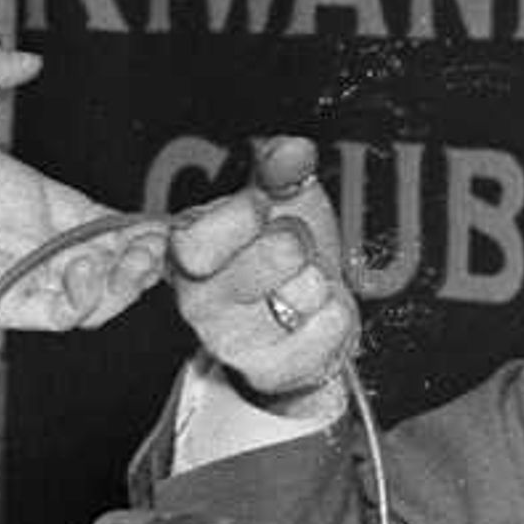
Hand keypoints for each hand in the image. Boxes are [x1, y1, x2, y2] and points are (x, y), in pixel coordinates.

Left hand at [0, 35, 162, 336]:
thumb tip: (27, 60)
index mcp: (25, 195)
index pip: (96, 216)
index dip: (131, 224)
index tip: (162, 224)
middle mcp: (26, 240)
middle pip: (105, 260)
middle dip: (140, 258)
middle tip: (158, 250)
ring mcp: (13, 276)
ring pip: (90, 293)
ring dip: (120, 284)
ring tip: (130, 266)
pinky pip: (55, 317)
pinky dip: (83, 306)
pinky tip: (85, 280)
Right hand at [162, 133, 355, 411]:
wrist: (301, 321)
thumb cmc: (280, 257)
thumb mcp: (278, 201)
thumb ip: (280, 169)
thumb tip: (292, 150)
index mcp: (188, 255)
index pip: (198, 239)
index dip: (244, 215)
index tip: (261, 208)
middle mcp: (201, 304)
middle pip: (275, 255)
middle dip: (296, 242)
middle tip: (290, 249)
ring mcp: (234, 344)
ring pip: (305, 293)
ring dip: (316, 282)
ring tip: (299, 286)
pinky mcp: (271, 373)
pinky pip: (330, 327)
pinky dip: (335, 315)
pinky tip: (315, 315)